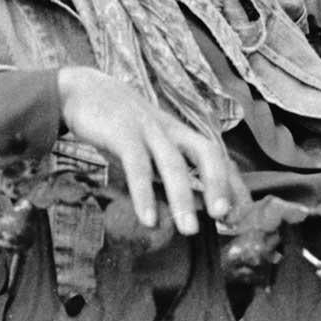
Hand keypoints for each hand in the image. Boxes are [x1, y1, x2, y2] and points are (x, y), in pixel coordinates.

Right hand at [56, 67, 248, 235]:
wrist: (80, 90)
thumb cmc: (118, 126)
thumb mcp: (147, 144)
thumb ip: (163, 168)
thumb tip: (180, 205)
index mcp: (179, 133)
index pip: (216, 156)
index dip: (231, 184)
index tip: (240, 214)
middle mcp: (170, 130)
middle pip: (206, 153)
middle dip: (219, 185)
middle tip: (225, 218)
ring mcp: (147, 129)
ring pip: (173, 164)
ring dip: (183, 199)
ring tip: (189, 230)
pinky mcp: (122, 133)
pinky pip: (138, 166)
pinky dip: (144, 194)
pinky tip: (148, 219)